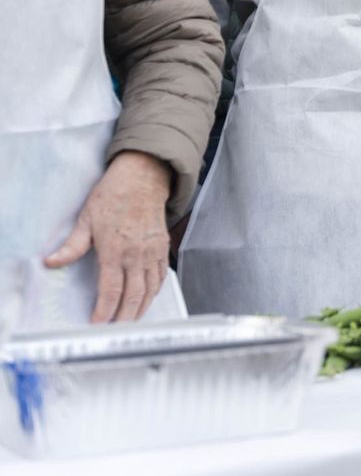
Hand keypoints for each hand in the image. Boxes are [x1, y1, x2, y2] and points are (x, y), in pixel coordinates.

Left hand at [43, 151, 172, 322]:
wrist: (143, 178)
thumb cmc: (114, 196)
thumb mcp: (86, 219)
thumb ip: (71, 246)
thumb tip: (51, 262)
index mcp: (115, 249)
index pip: (111, 289)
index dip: (104, 310)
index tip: (97, 323)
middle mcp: (137, 254)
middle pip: (133, 295)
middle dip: (124, 317)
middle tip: (115, 330)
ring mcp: (152, 251)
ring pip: (149, 289)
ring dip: (141, 308)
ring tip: (130, 320)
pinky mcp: (162, 247)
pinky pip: (160, 276)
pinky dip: (154, 291)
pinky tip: (147, 299)